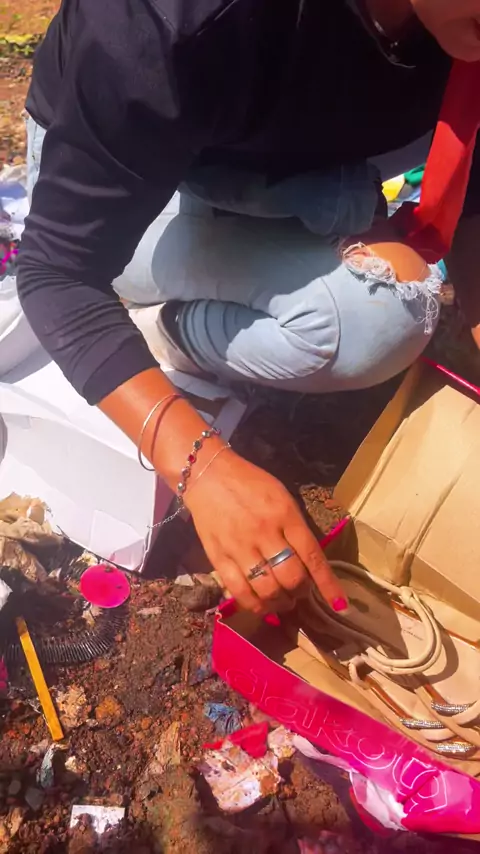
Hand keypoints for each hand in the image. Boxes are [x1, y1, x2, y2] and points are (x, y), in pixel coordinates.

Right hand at [185, 448, 347, 614]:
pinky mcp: (218, 557)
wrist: (208, 475)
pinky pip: (238, 591)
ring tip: (282, 602)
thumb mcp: (282, 497)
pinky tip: (260, 605)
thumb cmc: (250, 483)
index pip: (312, 556)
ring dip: (280, 603)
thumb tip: (308, 561)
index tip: (339, 604)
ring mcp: (240, 547)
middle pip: (290, 577)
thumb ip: (296, 527)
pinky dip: (254, 605)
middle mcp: (264, 532)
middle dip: (301, 592)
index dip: (327, 584)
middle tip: (300, 592)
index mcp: (285, 514)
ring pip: (266, 589)